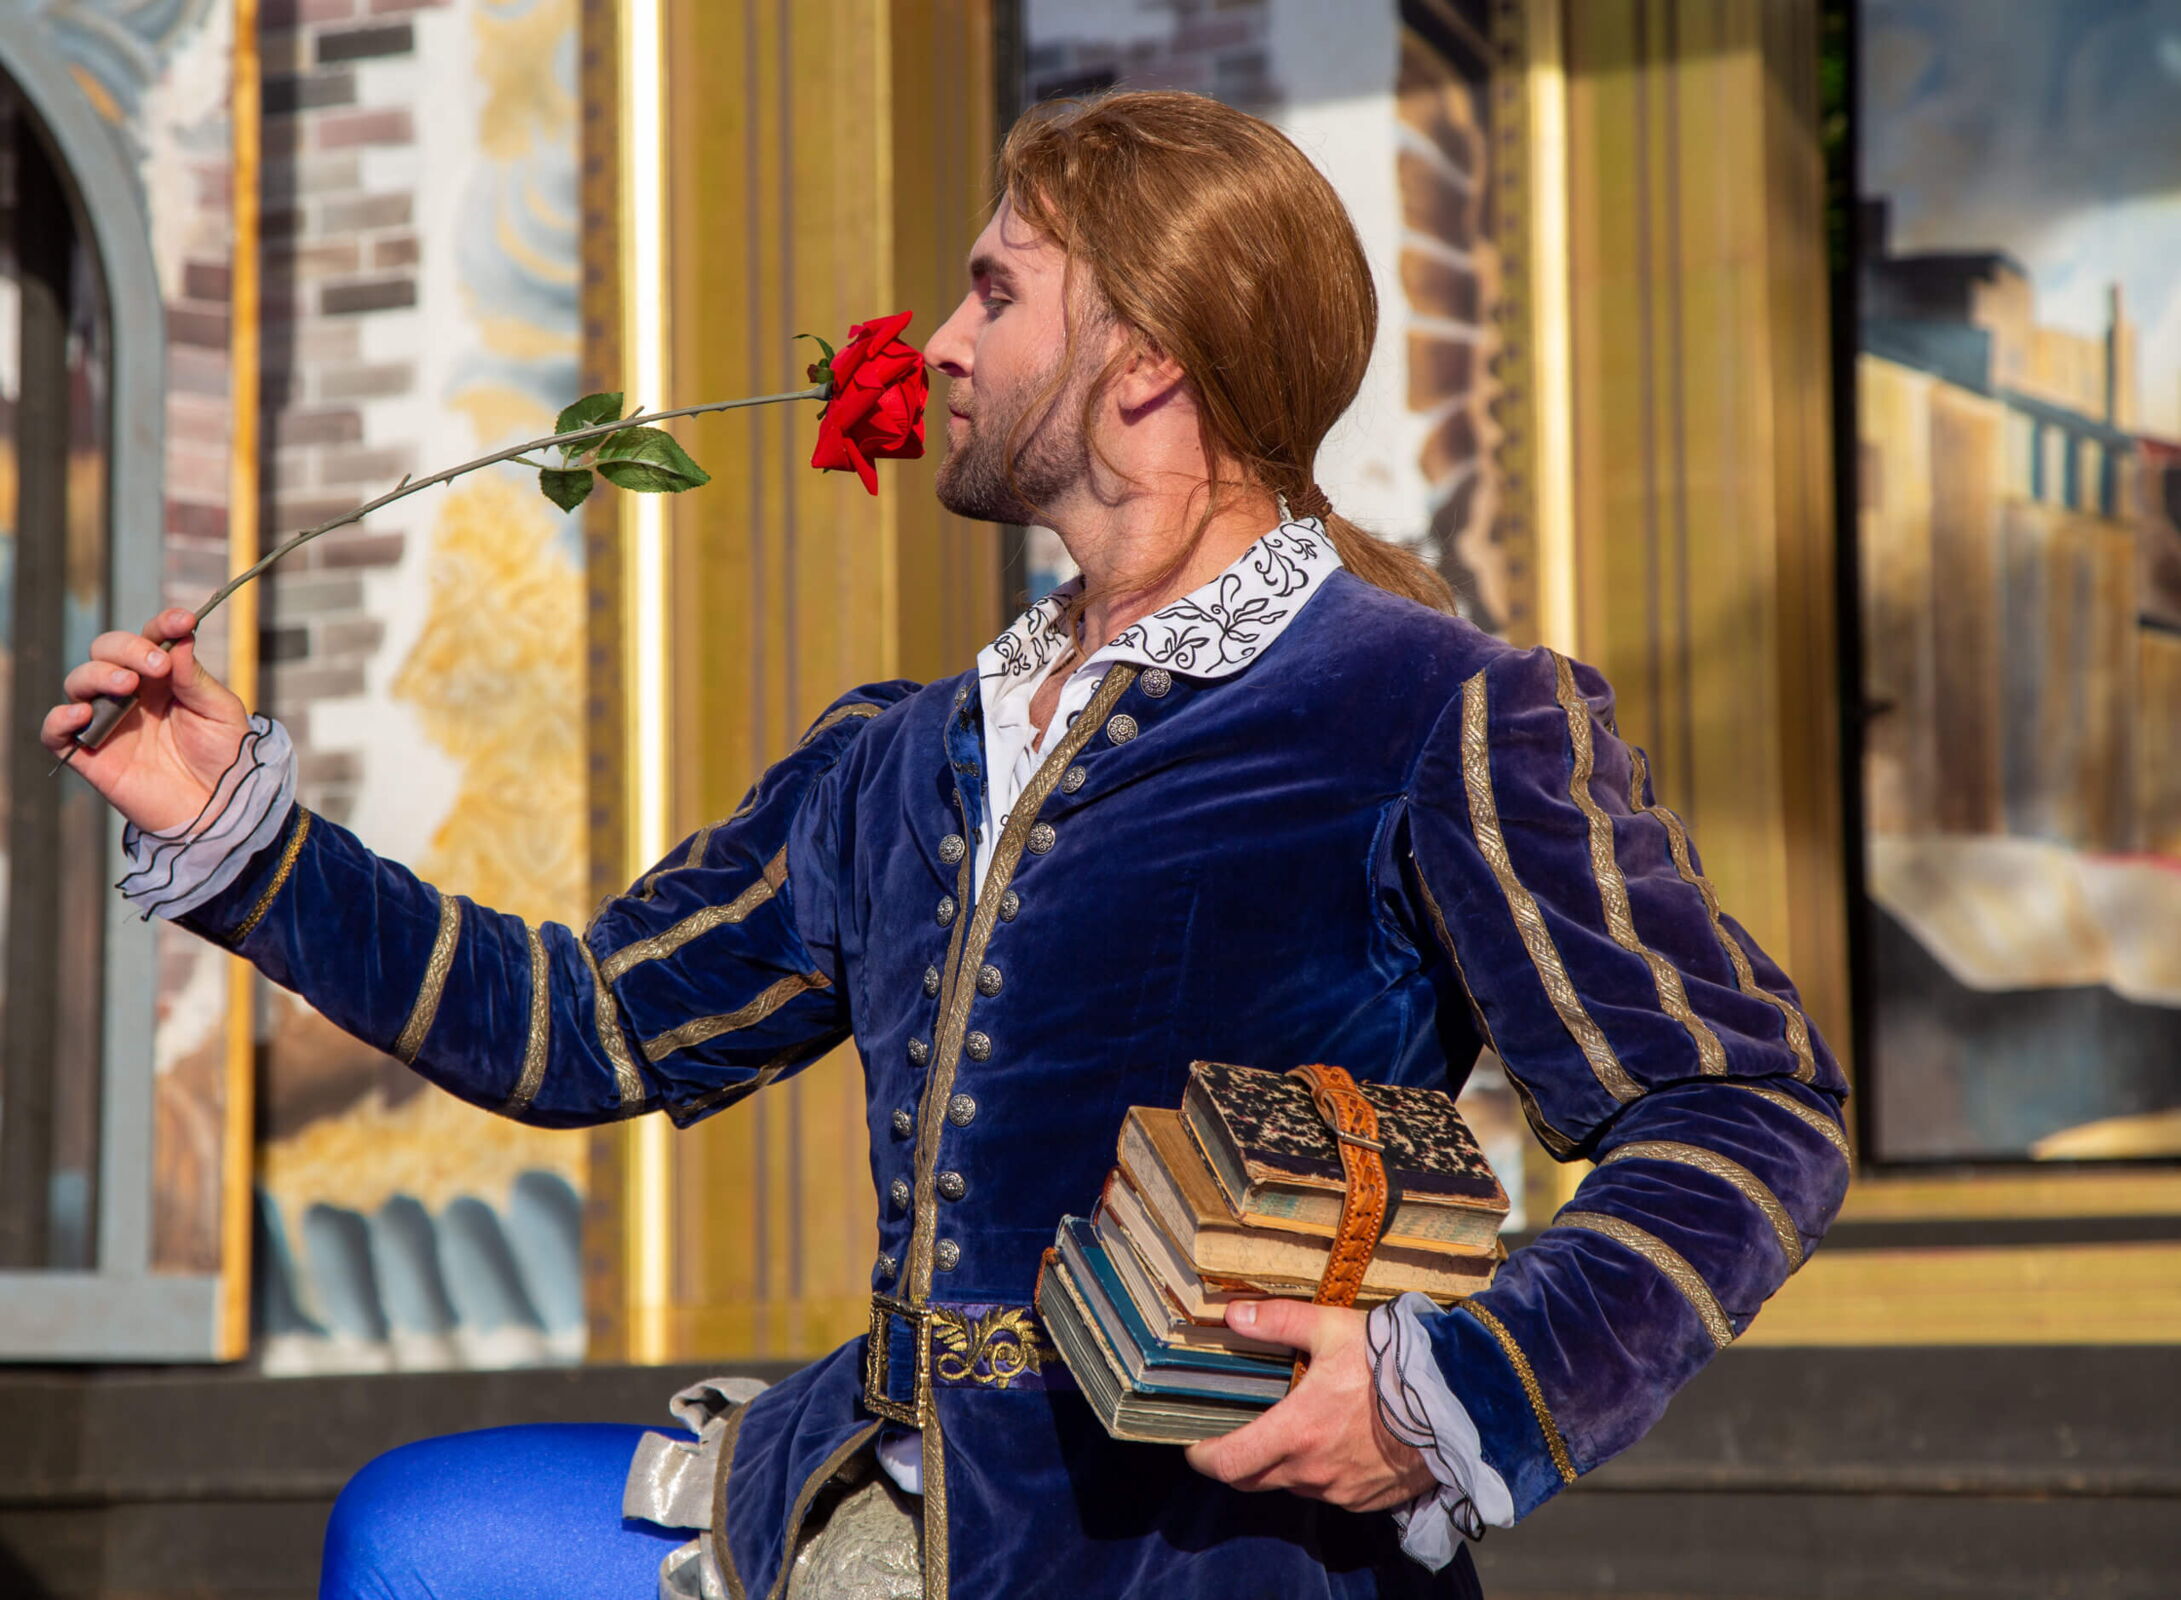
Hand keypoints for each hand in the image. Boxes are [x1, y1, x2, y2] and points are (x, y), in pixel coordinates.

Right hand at [41, 608, 250, 833]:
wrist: (220, 810)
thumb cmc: (225, 759)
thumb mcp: (220, 712)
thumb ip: (195, 677)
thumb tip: (178, 638)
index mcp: (164, 678)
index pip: (151, 639)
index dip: (162, 624)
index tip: (182, 620)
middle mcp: (131, 694)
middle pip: (107, 651)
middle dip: (127, 648)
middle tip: (155, 666)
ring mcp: (108, 722)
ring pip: (79, 681)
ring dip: (98, 674)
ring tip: (126, 684)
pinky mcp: (90, 755)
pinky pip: (55, 731)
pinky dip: (60, 718)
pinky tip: (83, 713)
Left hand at [1183, 1300, 1436, 1512]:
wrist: (1457, 1401)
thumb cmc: (1391, 1363)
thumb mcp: (1331, 1328)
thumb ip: (1278, 1321)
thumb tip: (1233, 1314)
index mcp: (1296, 1432)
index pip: (1229, 1464)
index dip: (1204, 1457)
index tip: (1195, 1446)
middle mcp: (1313, 1471)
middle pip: (1254, 1481)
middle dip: (1238, 1462)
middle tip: (1237, 1436)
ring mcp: (1341, 1490)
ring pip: (1293, 1485)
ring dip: (1284, 1465)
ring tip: (1294, 1430)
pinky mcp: (1368, 1500)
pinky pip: (1330, 1493)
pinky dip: (1321, 1473)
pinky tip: (1335, 1443)